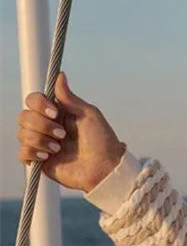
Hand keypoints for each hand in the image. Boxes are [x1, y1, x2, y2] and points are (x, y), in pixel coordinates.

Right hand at [17, 70, 125, 192]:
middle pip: (24, 116)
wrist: (105, 170)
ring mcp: (43, 144)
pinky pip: (23, 153)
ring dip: (40, 140)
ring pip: (22, 134)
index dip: (39, 104)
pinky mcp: (41, 161)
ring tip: (59, 148)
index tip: (55, 113)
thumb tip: (60, 75)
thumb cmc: (103, 142)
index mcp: (57, 113)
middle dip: (41, 125)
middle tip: (63, 135)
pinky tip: (47, 156)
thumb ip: (70, 97)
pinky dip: (32, 152)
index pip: (33, 100)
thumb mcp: (89, 115)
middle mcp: (47, 126)